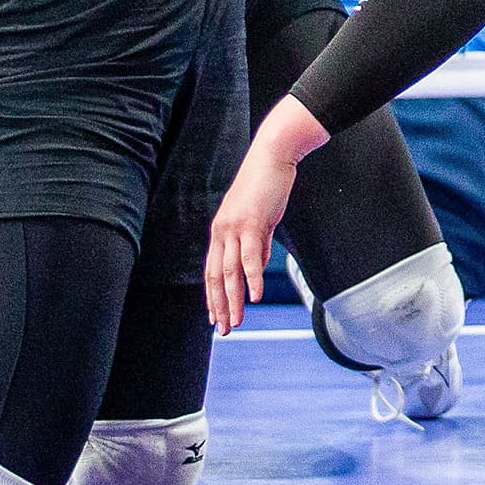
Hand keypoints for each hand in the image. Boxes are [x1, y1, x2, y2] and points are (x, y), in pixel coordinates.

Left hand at [205, 102, 328, 329]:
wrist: (272, 156)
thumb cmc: (266, 185)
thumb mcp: (259, 219)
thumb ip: (257, 243)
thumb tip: (256, 267)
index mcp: (221, 231)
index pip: (212, 271)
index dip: (213, 296)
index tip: (216, 317)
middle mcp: (222, 232)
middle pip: (217, 277)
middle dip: (219, 306)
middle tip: (224, 329)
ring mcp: (234, 227)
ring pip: (230, 272)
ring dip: (233, 300)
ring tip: (236, 322)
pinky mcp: (251, 222)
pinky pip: (250, 257)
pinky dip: (251, 279)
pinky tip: (254, 297)